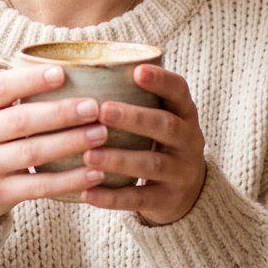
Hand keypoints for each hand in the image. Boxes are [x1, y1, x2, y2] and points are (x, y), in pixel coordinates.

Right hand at [0, 65, 107, 228]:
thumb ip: (12, 92)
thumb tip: (66, 66)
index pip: (1, 88)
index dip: (31, 80)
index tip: (62, 73)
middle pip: (22, 121)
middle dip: (61, 113)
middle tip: (94, 106)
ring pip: (33, 153)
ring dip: (70, 143)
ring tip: (101, 134)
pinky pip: (39, 186)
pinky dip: (69, 181)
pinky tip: (95, 172)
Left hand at [79, 65, 205, 226]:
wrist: (185, 191)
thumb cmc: (156, 140)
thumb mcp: (157, 116)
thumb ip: (133, 96)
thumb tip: (78, 67)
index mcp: (185, 113)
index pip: (179, 91)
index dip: (161, 80)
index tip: (137, 70)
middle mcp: (189, 140)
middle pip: (165, 126)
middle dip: (134, 118)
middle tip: (102, 110)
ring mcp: (180, 172)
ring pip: (151, 164)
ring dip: (119, 159)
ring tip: (88, 156)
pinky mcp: (167, 200)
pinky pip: (139, 199)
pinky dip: (112, 198)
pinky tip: (87, 193)